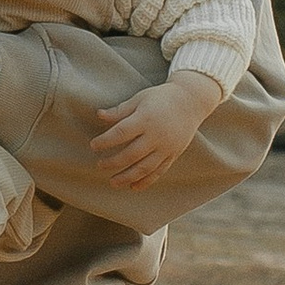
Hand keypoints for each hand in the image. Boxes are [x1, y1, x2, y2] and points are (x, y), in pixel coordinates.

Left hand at [90, 73, 222, 191]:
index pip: (121, 133)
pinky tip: (133, 187)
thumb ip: (120, 110)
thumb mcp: (140, 99)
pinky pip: (159, 171)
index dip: (105, 141)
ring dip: (127, 177)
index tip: (94, 145)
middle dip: (113, 162)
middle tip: (100, 165)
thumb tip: (99, 115)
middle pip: (131, 154)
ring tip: (113, 182)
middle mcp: (157, 135)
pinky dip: (146, 181)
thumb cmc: (161, 97)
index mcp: (146, 118)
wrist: (191, 101)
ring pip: (145, 167)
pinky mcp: (173, 154)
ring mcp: (166, 147)